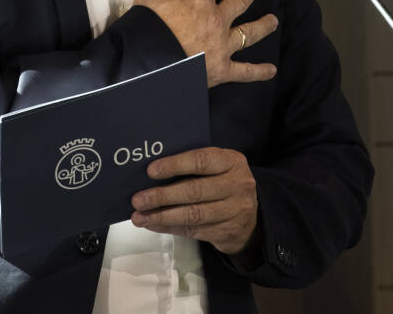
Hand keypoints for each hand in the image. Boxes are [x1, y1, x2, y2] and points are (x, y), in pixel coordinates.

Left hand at [130, 147, 259, 255]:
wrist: (254, 215)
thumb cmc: (225, 183)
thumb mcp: (219, 165)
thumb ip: (195, 165)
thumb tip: (153, 172)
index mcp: (232, 162)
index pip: (201, 161)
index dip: (174, 166)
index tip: (151, 171)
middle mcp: (237, 185)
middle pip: (194, 191)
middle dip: (162, 196)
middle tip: (138, 200)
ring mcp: (234, 211)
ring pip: (193, 215)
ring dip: (162, 217)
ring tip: (140, 217)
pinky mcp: (227, 232)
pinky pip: (193, 231)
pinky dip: (170, 228)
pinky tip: (154, 225)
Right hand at [134, 0, 277, 86]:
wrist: (148, 65)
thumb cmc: (148, 29)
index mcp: (200, 2)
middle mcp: (217, 21)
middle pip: (239, 1)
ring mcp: (222, 47)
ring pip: (248, 33)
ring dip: (263, 25)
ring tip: (273, 20)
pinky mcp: (221, 70)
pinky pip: (244, 72)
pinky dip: (258, 72)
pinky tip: (271, 70)